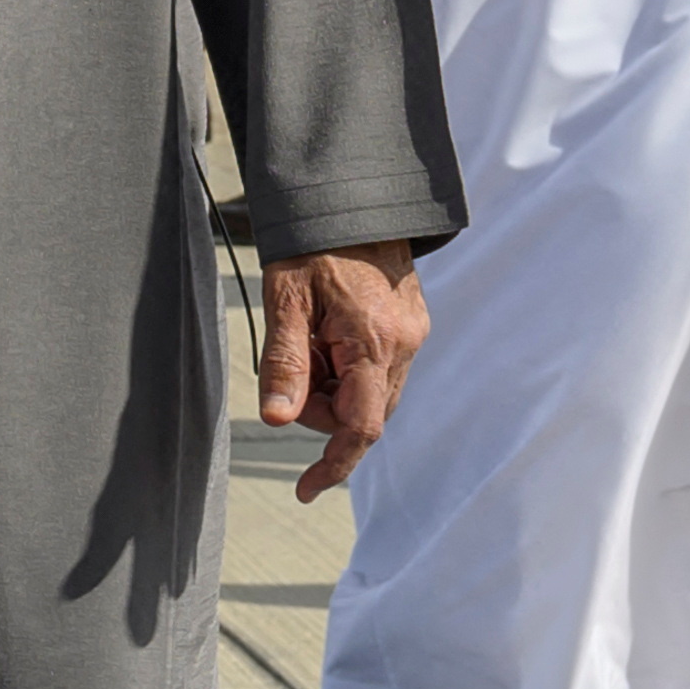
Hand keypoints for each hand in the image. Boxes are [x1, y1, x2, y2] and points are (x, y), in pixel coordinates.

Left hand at [261, 238, 423, 499]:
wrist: (354, 198)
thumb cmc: (312, 242)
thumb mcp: (285, 298)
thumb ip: (284, 362)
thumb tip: (275, 420)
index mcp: (375, 343)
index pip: (361, 427)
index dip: (333, 464)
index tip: (305, 490)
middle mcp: (406, 345)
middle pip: (362, 411)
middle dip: (320, 404)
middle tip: (293, 355)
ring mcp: (414, 335)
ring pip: (370, 391)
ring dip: (333, 381)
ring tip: (310, 331)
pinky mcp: (412, 325)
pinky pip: (378, 367)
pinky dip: (347, 362)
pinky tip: (328, 328)